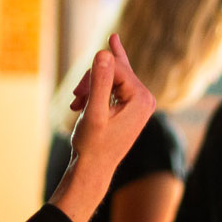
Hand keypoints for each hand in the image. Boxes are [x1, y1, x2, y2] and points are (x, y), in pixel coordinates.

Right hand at [50, 34, 154, 221]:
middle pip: (115, 69)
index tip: (77, 93)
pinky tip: (84, 94)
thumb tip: (103, 53)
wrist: (93, 169)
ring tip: (77, 102)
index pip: (116, 66)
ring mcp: (140, 102)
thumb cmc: (93, 145)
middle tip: (75, 96)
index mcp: (142, 98)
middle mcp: (146, 98)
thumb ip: (99, 82)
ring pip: (112, 75)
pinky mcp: (131, 105)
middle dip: (92, 79)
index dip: (93, 74)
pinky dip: (96, 90)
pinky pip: (116, 84)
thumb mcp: (94, 113)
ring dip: (91, 86)